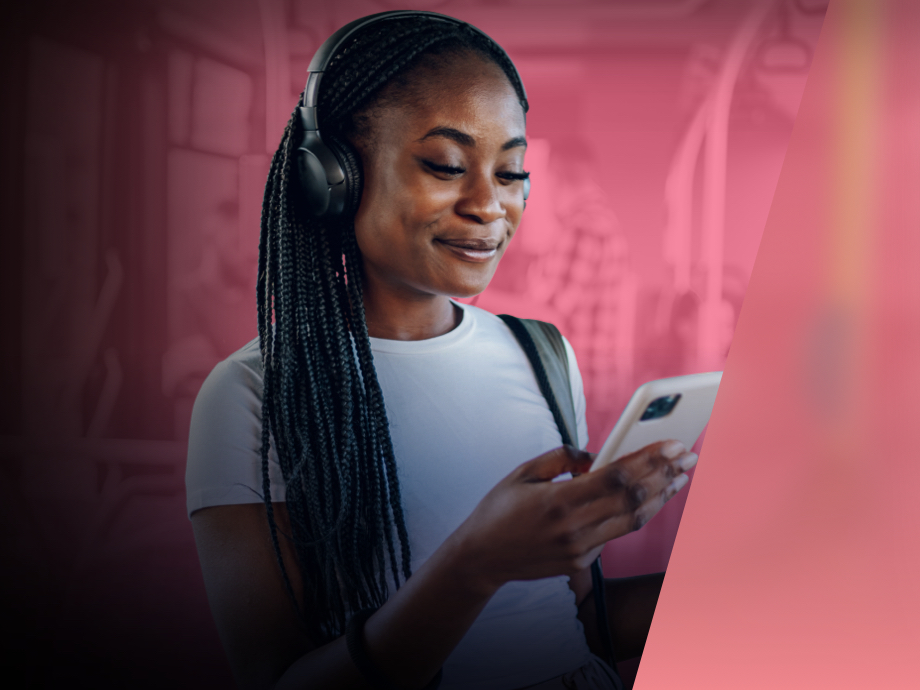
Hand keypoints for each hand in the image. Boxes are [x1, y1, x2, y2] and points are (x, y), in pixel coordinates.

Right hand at [448, 441, 696, 592]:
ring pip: (633, 521)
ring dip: (661, 497)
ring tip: (681, 478)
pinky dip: (636, 514)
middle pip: (633, 499)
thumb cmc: (499, 509)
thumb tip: (596, 455)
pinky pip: (615, 534)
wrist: (480, 558)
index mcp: (558, 501)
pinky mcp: (581, 563)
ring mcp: (580, 550)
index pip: (616, 477)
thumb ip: (562, 458)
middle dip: (665, 475)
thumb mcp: (523, 472)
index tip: (672, 444)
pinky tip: (651, 498)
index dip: (649, 460)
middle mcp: (574, 529)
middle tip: (688, 456)